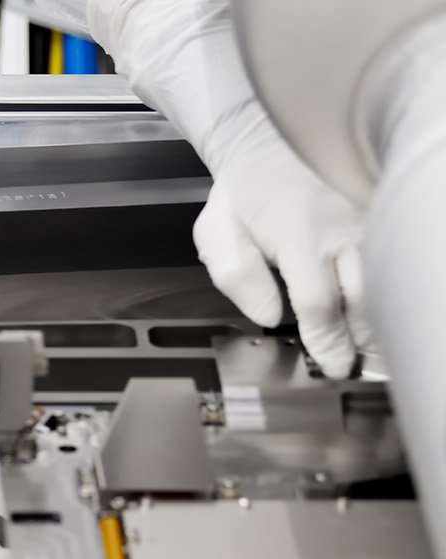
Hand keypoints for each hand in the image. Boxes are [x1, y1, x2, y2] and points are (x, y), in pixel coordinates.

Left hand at [193, 126, 375, 375]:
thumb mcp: (218, 236)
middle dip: (364, 336)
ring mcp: (364, 220)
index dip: (327, 341)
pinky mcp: (374, 215)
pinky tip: (379, 310)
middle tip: (361, 366)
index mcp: (298, 236)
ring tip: (373, 346)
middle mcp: (341, 229)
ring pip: (384, 279)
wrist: (265, 145)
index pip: (319, 303)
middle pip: (365, 297)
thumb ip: (240, 279)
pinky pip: (387, 258)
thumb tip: (272, 316)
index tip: (332, 366)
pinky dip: (386, 287)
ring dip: (379, 316)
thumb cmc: (240, 199)